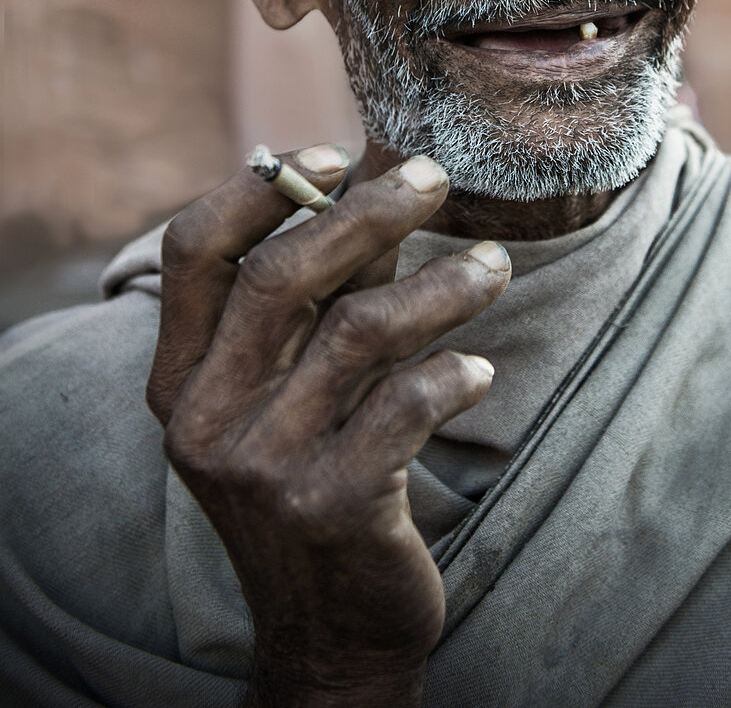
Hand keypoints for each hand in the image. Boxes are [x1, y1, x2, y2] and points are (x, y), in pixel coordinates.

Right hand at [146, 146, 510, 706]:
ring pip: (361, 331)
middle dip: (369, 211)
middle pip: (283, 277)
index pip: (194, 252)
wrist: (330, 631)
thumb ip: (318, 301)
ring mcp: (263, 468)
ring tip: (494, 266)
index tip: (335, 155)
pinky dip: (456, 372)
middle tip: (436, 178)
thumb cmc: (314, 475)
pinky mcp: (331, 506)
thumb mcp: (289, 392)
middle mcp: (204, 419)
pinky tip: (481, 370)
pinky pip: (408, 404)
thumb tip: (376, 184)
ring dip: (442, 284)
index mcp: (179, 379)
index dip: (259, 189)